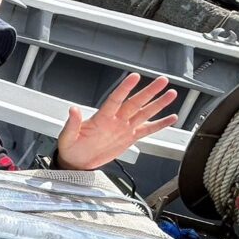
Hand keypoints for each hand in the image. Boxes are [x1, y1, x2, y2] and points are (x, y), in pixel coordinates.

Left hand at [56, 74, 177, 170]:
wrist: (77, 161)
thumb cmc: (70, 147)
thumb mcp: (67, 136)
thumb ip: (72, 123)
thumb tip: (72, 110)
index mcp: (101, 117)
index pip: (116, 99)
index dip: (125, 88)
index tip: (134, 77)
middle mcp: (115, 120)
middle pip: (135, 103)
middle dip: (149, 92)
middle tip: (162, 80)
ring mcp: (124, 128)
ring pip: (144, 113)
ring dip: (158, 104)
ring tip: (171, 94)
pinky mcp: (129, 138)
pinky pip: (147, 130)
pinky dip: (159, 125)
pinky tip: (171, 118)